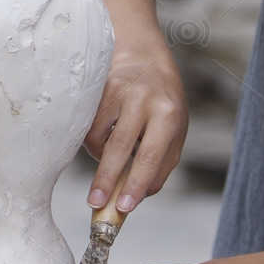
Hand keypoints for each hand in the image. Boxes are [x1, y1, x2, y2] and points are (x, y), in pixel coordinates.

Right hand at [83, 38, 187, 213]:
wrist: (143, 57)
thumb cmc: (162, 100)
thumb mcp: (175, 128)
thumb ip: (162, 163)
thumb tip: (139, 195)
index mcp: (169, 114)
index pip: (151, 155)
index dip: (136, 184)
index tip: (124, 207)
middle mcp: (143, 100)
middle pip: (120, 147)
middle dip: (106, 180)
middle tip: (96, 203)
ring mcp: (118, 91)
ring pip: (98, 138)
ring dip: (99, 160)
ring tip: (108, 161)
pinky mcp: (98, 88)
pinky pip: (88, 126)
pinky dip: (93, 141)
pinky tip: (104, 137)